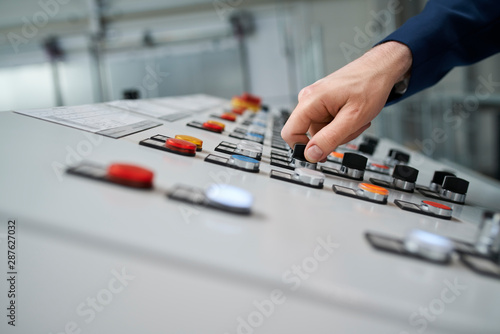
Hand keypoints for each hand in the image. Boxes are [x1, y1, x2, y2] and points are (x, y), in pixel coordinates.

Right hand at [281, 41, 411, 162]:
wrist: (380, 69)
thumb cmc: (370, 85)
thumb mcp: (352, 118)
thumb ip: (329, 138)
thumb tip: (310, 155)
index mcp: (310, 100)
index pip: (289, 133)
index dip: (303, 148)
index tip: (321, 154)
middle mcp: (308, 99)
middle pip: (310, 134)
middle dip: (332, 138)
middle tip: (351, 128)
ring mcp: (315, 101)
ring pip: (321, 132)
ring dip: (340, 132)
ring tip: (355, 119)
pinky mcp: (323, 103)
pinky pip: (327, 124)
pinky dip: (341, 125)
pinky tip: (352, 116)